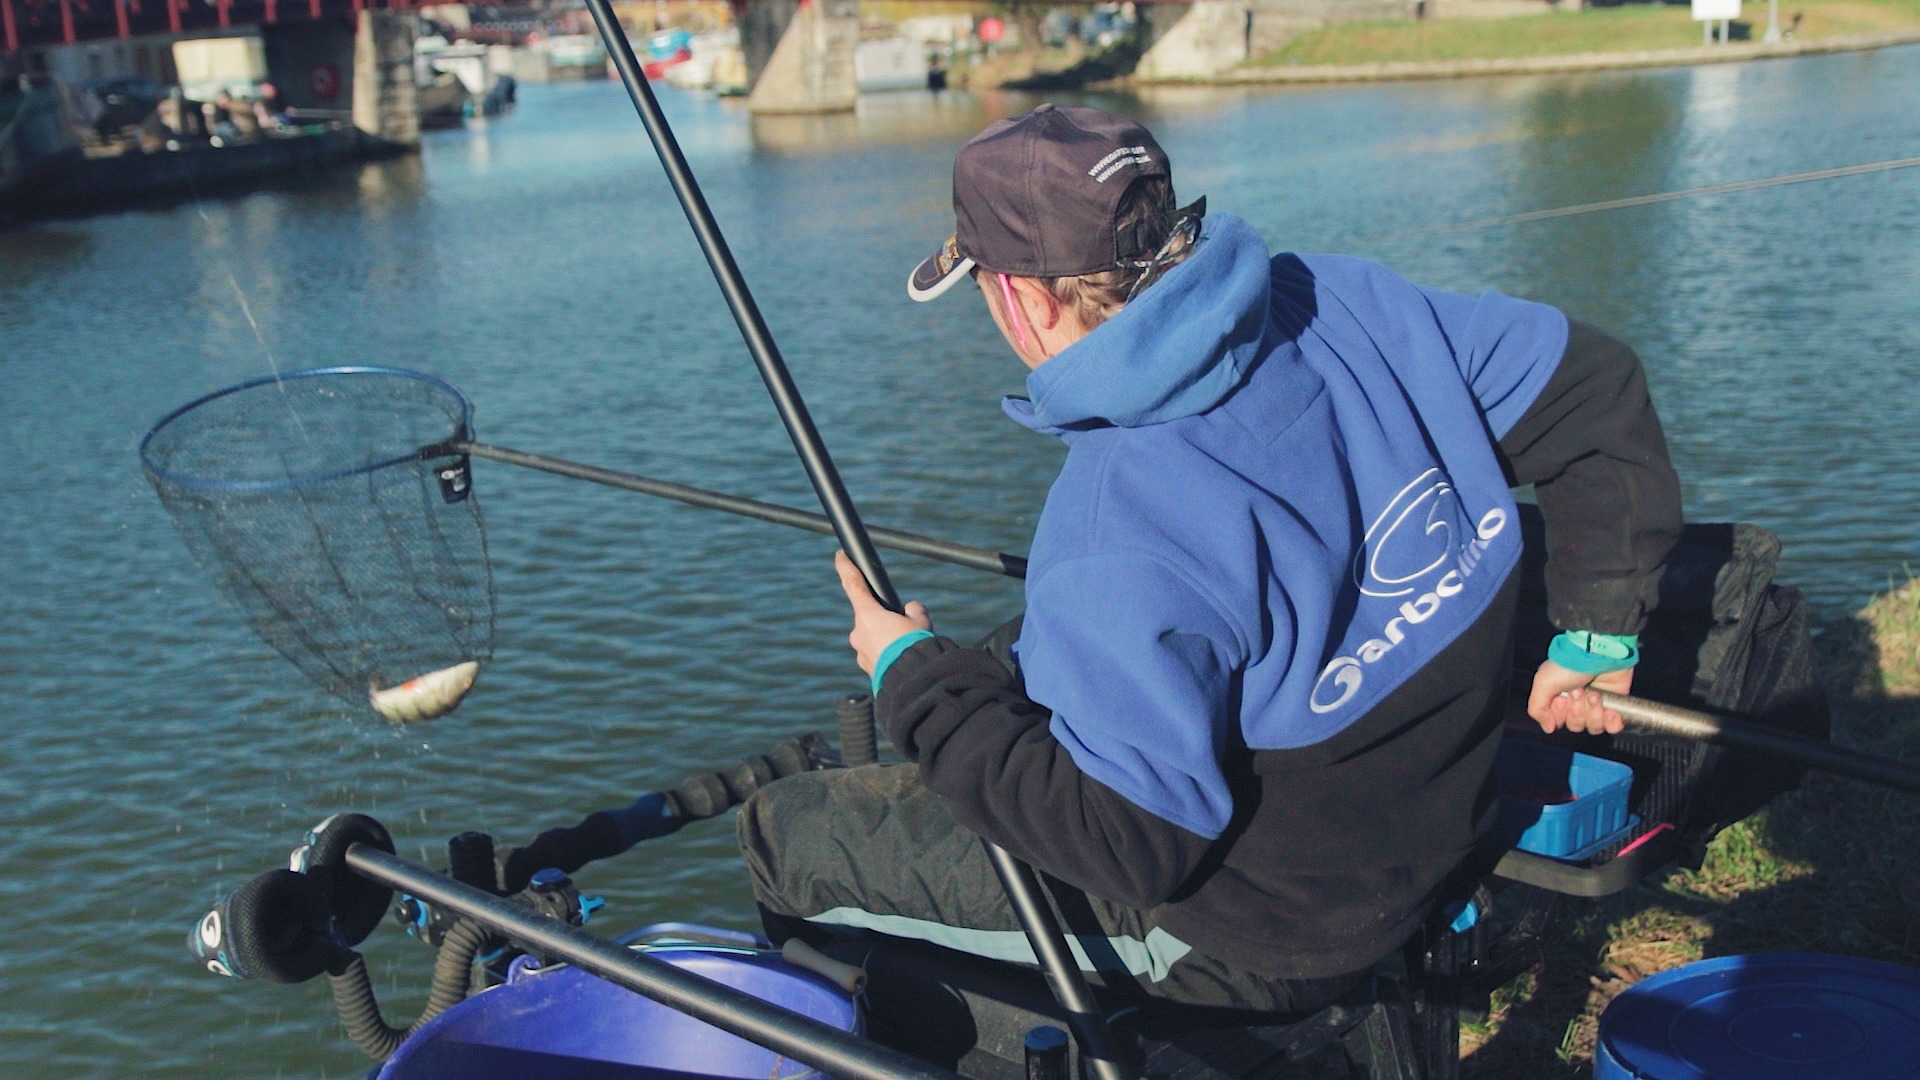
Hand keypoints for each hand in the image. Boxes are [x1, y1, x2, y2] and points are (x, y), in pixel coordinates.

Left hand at [833, 550, 931, 675]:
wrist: (913, 681)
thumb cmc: (915, 646)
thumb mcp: (920, 620)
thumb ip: (913, 610)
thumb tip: (911, 610)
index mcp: (868, 615)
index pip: (853, 584)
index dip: (846, 567)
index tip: (840, 556)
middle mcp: (859, 632)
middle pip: (871, 617)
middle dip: (886, 619)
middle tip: (907, 628)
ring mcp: (861, 651)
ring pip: (875, 637)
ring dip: (889, 639)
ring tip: (909, 647)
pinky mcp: (867, 668)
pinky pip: (878, 654)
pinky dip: (889, 654)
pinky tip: (903, 660)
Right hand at [1527, 661, 1633, 734]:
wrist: (1598, 654)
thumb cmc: (1570, 665)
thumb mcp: (1543, 683)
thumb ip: (1537, 708)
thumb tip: (1547, 727)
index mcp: (1559, 698)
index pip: (1559, 722)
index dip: (1561, 715)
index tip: (1561, 700)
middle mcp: (1577, 703)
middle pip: (1577, 726)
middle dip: (1579, 711)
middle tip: (1579, 692)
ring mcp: (1597, 704)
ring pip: (1594, 727)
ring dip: (1594, 712)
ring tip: (1595, 693)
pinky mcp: (1615, 704)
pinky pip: (1614, 727)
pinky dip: (1612, 722)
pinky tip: (1609, 710)